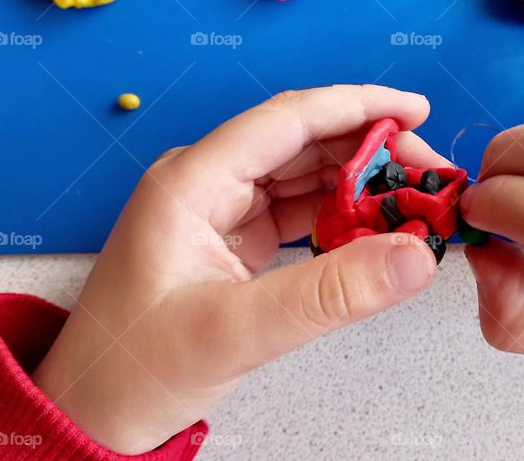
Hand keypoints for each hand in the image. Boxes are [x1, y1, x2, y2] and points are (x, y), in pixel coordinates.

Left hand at [32, 86, 442, 453]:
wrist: (92, 415)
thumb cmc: (134, 369)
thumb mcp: (236, 332)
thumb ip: (330, 294)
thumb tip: (415, 256)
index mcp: (192, 180)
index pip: (288, 119)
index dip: (357, 106)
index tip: (416, 109)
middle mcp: (208, 182)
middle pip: (303, 142)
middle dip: (371, 150)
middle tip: (431, 173)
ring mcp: (221, 211)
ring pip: (305, 177)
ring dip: (361, 185)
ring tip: (414, 202)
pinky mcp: (234, 241)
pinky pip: (299, 213)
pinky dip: (342, 219)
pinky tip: (377, 231)